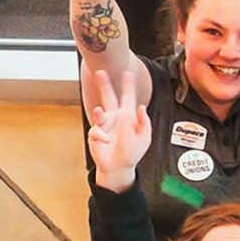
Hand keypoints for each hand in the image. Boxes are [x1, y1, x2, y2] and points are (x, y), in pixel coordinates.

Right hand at [85, 66, 152, 189]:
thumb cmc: (132, 152)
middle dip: (104, 85)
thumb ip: (144, 123)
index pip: (128, 98)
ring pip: (98, 112)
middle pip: (108, 97)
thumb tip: (142, 107)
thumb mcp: (144, 138)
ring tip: (99, 112)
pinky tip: (106, 142)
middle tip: (100, 72)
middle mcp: (114, 118)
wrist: (119, 168)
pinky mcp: (95, 134)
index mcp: (127, 116)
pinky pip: (96, 131)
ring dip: (99, 112)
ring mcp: (104, 125)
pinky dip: (102, 137)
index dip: (128, 86)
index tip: (127, 73)